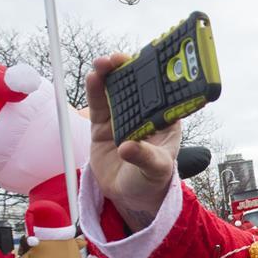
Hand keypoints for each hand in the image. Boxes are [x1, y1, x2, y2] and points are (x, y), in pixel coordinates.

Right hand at [86, 53, 181, 230]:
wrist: (132, 197)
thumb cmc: (152, 180)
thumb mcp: (156, 170)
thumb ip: (145, 157)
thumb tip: (127, 147)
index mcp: (164, 119)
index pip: (159, 91)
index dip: (152, 74)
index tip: (144, 62)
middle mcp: (143, 114)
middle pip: (134, 85)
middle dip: (126, 69)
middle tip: (117, 60)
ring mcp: (122, 118)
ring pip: (114, 91)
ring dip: (108, 75)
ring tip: (102, 65)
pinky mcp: (103, 126)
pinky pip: (99, 105)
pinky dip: (95, 90)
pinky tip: (93, 78)